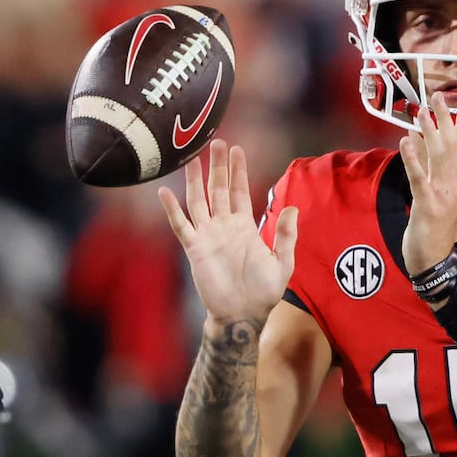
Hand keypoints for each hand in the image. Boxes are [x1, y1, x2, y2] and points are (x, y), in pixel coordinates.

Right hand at [159, 139, 296, 326]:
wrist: (242, 314)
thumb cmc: (263, 292)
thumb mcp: (282, 262)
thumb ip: (287, 235)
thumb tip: (292, 207)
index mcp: (244, 227)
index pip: (240, 191)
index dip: (238, 171)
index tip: (236, 149)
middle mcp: (224, 227)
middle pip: (218, 189)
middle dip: (218, 166)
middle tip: (216, 142)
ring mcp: (208, 236)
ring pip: (198, 201)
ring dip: (195, 180)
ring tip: (191, 158)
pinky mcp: (195, 249)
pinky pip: (181, 226)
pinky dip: (172, 210)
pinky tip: (164, 192)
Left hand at [400, 93, 456, 275]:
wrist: (434, 263)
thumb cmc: (432, 235)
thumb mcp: (435, 203)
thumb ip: (433, 181)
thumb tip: (427, 158)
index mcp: (453, 186)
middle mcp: (451, 187)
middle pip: (451, 148)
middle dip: (446, 120)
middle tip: (438, 95)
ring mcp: (441, 196)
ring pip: (437, 159)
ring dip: (430, 133)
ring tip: (422, 111)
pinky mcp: (427, 206)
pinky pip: (420, 179)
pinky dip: (413, 159)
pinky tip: (406, 142)